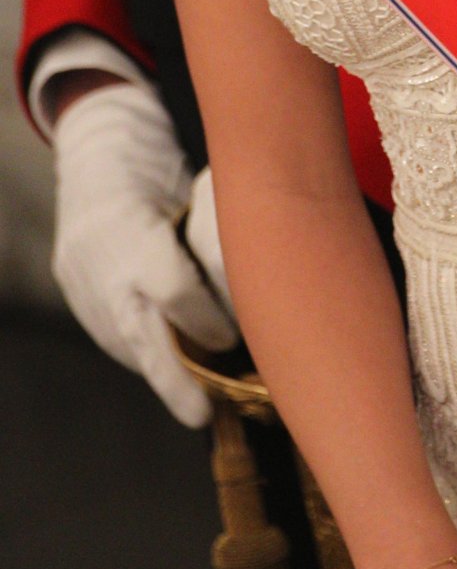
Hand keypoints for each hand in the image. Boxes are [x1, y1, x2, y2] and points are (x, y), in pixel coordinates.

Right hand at [51, 79, 237, 424]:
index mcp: (134, 222)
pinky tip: (170, 370)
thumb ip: (223, 239)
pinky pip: (110, 335)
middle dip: (175, 380)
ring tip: (195, 403)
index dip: (205, 320)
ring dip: (161, 374)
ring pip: (123, 341)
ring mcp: (81, 275)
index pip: (172, 287)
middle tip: (204, 413)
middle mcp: (102, 254)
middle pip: (140, 331)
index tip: (232, 341)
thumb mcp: (201, 188)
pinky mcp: (73, 289)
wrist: (103, 155)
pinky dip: (142, 355)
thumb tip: (270, 286)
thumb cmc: (169, 168)